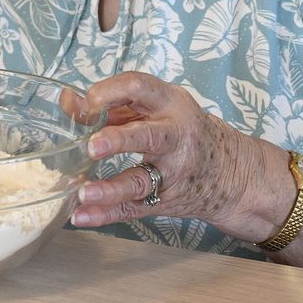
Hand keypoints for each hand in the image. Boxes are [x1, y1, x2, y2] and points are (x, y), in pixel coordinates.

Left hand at [69, 72, 282, 239]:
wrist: (234, 173)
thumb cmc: (182, 132)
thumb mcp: (155, 108)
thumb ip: (112, 104)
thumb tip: (68, 101)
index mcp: (170, 103)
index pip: (138, 87)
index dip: (108, 92)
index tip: (86, 103)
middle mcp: (175, 136)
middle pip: (149, 136)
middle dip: (119, 139)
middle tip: (92, 145)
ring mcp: (173, 172)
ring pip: (142, 180)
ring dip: (111, 188)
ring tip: (83, 193)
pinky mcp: (166, 199)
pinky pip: (134, 208)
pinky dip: (106, 213)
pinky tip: (82, 215)